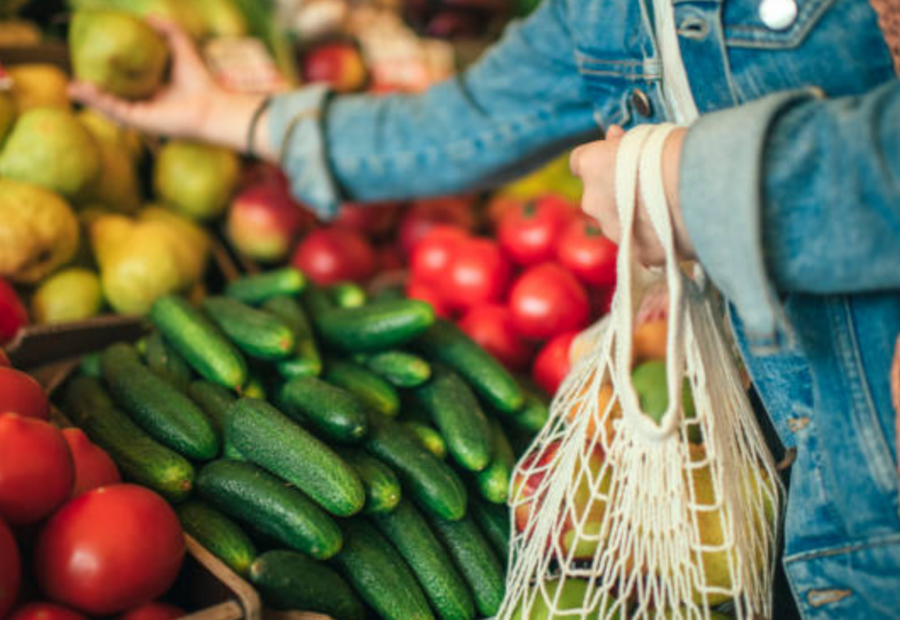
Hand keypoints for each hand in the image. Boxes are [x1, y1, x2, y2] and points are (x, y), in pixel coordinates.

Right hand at [68, 18, 267, 152]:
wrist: (211, 106)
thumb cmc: (201, 81)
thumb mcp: (182, 49)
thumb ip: (169, 31)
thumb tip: (150, 16)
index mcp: (153, 91)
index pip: (124, 84)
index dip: (106, 75)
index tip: (89, 61)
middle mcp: (145, 105)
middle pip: (112, 98)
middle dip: (92, 91)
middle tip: (74, 77)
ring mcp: (141, 115)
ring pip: (108, 107)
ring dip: (89, 98)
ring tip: (71, 86)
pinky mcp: (140, 122)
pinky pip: (113, 110)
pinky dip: (97, 101)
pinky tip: (82, 91)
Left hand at [569, 125, 694, 265]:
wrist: (705, 190)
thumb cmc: (680, 155)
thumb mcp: (648, 135)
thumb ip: (622, 142)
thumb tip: (615, 137)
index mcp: (592, 165)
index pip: (580, 162)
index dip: (599, 161)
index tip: (612, 160)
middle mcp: (594, 200)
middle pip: (598, 196)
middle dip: (617, 192)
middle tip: (648, 185)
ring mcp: (612, 230)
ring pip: (617, 222)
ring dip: (634, 217)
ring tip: (667, 207)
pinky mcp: (636, 253)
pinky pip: (639, 244)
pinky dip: (652, 238)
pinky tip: (674, 227)